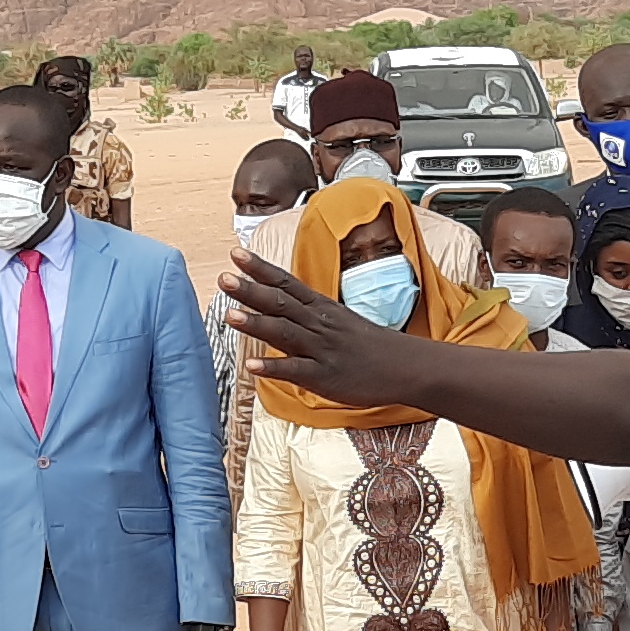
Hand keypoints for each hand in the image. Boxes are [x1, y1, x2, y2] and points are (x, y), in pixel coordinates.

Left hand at [225, 248, 422, 406]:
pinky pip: (295, 371)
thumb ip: (308, 315)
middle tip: (224, 278)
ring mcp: (321, 349)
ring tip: (229, 314)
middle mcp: (319, 324)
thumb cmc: (371, 346)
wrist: (405, 366)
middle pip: (281, 303)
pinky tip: (251, 365)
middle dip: (251, 290)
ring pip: (285, 333)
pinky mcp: (324, 376)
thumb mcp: (339, 321)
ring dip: (256, 323)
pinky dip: (273, 367)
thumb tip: (281, 308)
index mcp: (321, 309)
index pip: (286, 283)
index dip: (261, 269)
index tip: (237, 255)